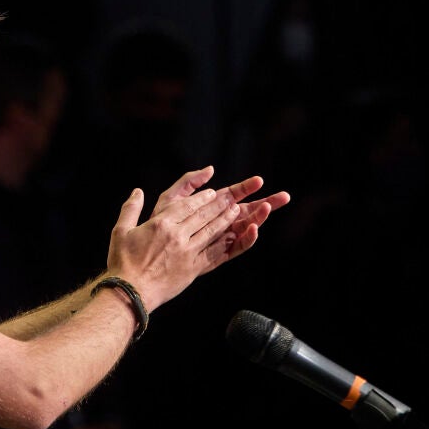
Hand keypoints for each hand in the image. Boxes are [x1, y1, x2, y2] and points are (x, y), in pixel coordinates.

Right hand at [105, 166, 287, 311]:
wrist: (131, 292)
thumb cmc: (123, 263)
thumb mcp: (120, 231)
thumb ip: (131, 209)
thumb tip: (137, 192)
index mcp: (161, 224)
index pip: (186, 206)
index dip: (201, 198)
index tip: (211, 193)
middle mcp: (177, 236)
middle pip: (203, 216)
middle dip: (218, 205)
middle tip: (229, 198)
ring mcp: (188, 253)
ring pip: (211, 232)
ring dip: (225, 220)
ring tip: (235, 211)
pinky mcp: (193, 269)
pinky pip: (213, 253)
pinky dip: (224, 243)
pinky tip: (231, 237)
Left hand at [150, 167, 289, 261]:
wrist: (144, 258)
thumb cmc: (154, 228)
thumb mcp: (169, 200)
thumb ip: (188, 182)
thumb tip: (210, 170)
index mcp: (207, 210)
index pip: (231, 196)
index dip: (246, 188)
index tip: (259, 180)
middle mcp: (215, 225)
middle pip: (244, 212)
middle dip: (264, 203)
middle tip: (284, 196)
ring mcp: (217, 241)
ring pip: (243, 228)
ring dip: (258, 218)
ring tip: (269, 207)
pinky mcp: (215, 257)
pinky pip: (234, 249)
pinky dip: (246, 240)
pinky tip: (254, 229)